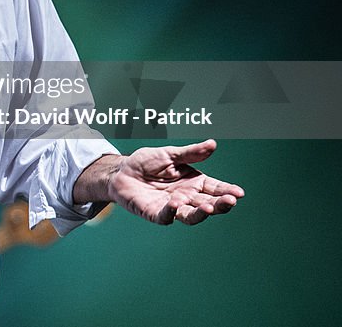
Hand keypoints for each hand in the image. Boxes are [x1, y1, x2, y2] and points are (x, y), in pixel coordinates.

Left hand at [102, 139, 244, 224]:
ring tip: (208, 207)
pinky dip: (171, 212)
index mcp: (194, 182)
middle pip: (208, 204)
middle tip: (230, 201)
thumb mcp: (170, 154)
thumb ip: (191, 153)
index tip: (239, 192)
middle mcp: (187, 197)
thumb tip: (212, 144)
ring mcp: (173, 207)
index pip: (215, 188)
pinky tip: (176, 204)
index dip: (227, 191)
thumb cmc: (146, 163)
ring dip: (201, 213)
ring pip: (191, 216)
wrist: (122, 171)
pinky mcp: (156, 214)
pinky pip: (166, 217)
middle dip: (220, 204)